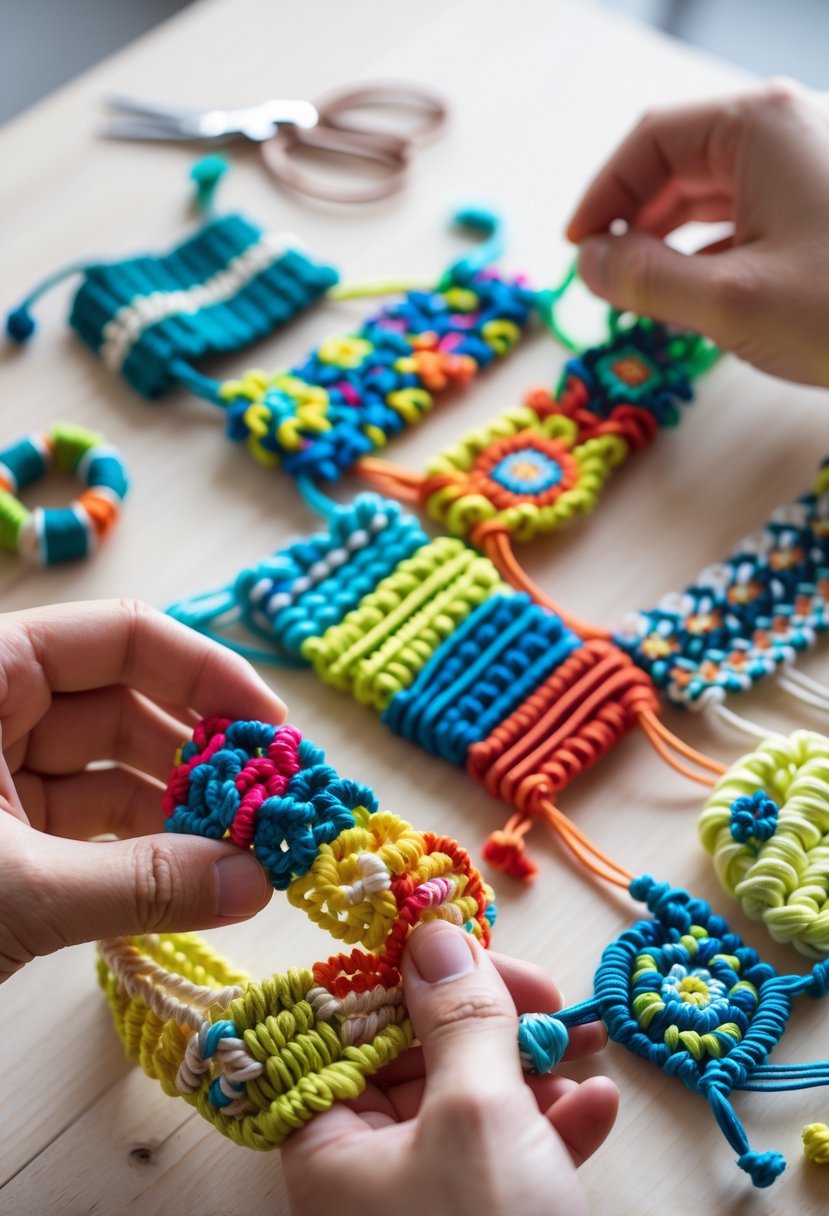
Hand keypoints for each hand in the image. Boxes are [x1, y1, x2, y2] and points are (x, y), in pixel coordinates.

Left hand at [0, 599, 284, 981]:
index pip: (123, 638)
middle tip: (276, 808)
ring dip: (183, 810)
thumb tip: (255, 885)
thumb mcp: (13, 890)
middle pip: (129, 704)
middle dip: (205, 756)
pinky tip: (196, 877)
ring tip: (247, 853)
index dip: (211, 676)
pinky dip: (143, 850)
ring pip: (115, 770)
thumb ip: (141, 885)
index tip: (276, 733)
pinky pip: (90, 826)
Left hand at [282, 921, 618, 1215]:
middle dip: (490, 1022)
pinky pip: (507, 1154)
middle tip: (550, 998)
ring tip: (588, 1045)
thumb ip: (458, 1017)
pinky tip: (598, 1106)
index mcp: (326, 1141)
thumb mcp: (479, 1115)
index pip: (347, 1024)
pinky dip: (550, 1124)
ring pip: (470, 1100)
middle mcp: (364, 1168)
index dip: (409, 977)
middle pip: (417, 1056)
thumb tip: (433, 934)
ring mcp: (423, 1199)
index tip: (467, 946)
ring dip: (532, 1065)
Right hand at [567, 79, 828, 385]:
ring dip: (670, 237)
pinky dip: (712, 248)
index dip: (602, 194)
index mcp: (757, 126)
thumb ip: (645, 280)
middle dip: (635, 218)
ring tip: (642, 290)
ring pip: (715, 189)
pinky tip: (697, 293)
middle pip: (681, 159)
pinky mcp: (828, 203)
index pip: (650, 140)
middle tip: (603, 278)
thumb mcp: (729, 301)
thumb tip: (588, 264)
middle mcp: (786, 129)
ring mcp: (813, 163)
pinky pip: (751, 212)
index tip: (575, 250)